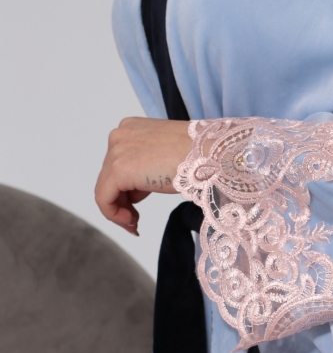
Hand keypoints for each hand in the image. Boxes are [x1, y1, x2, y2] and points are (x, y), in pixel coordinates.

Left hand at [95, 117, 191, 234]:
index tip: (135, 211)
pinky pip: (103, 199)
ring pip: (105, 189)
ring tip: (136, 223)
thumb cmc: (198, 157)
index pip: (117, 166)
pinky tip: (132, 223)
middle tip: (136, 221)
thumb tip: (135, 189)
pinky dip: (114, 215)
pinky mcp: (118, 169)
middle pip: (109, 178)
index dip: (125, 192)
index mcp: (131, 129)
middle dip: (122, 202)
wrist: (209, 154)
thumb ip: (145, 169)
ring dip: (119, 211)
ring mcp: (116, 150)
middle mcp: (119, 136)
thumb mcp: (164, 159)